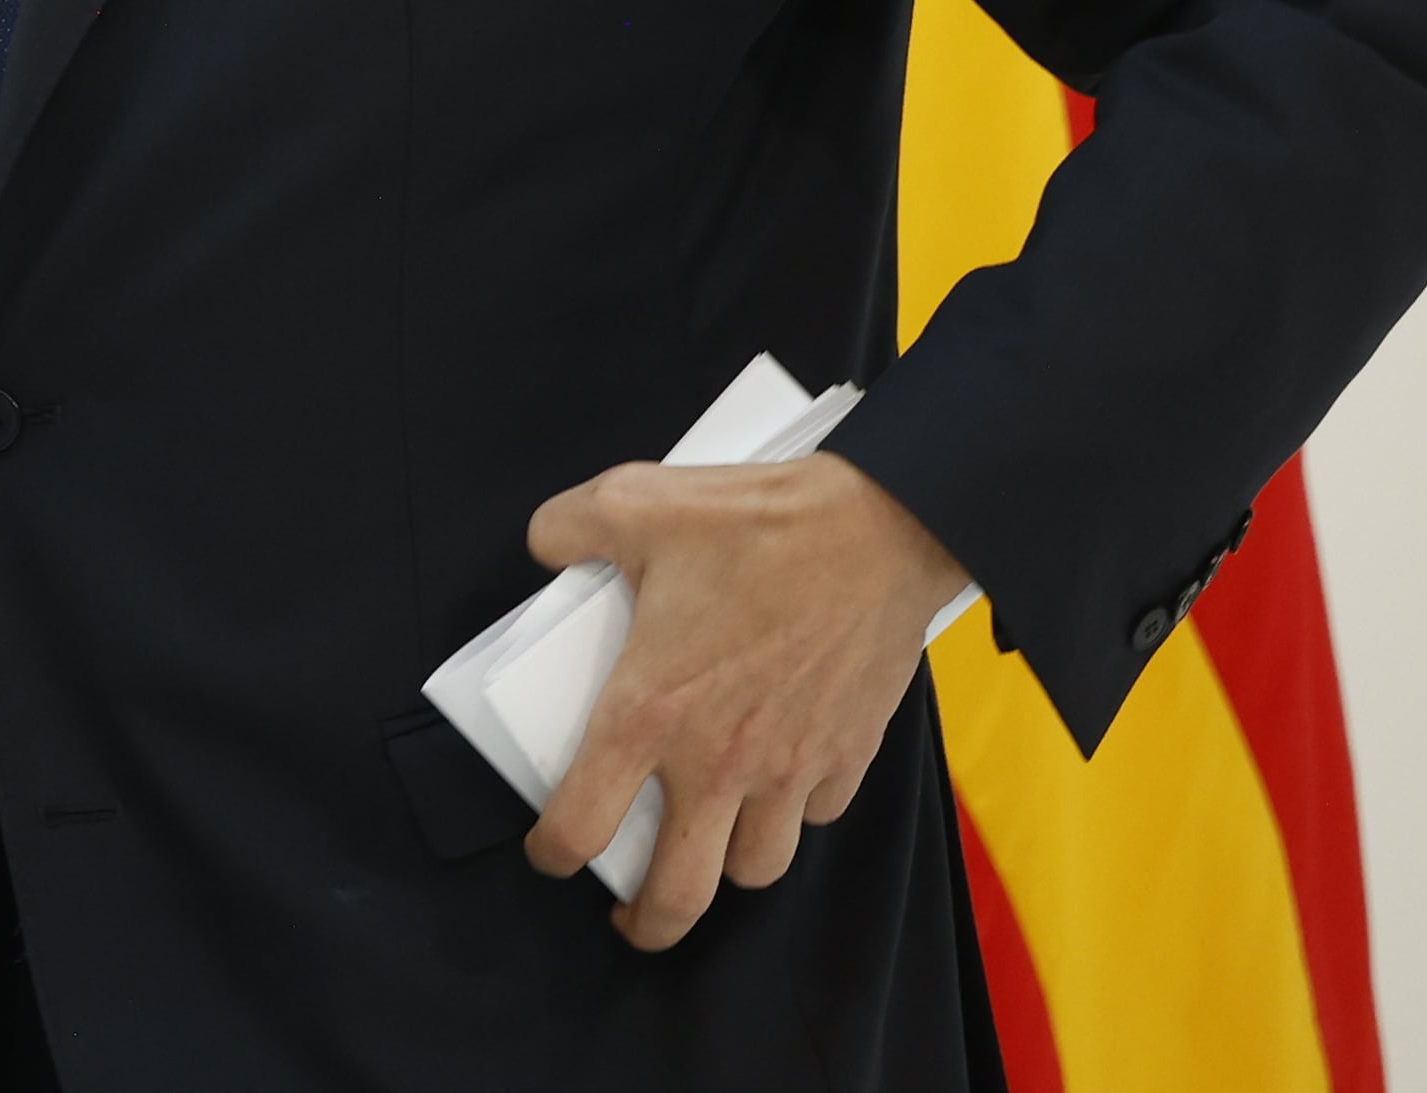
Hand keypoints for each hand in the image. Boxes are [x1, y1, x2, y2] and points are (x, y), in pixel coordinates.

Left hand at [518, 451, 969, 949]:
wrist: (881, 529)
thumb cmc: (761, 523)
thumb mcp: (636, 503)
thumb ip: (570, 526)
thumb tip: (546, 542)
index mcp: (650, 711)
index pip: (582, 824)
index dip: (554, 852)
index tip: (550, 852)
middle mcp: (717, 761)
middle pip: (678, 895)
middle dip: (649, 924)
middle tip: (634, 917)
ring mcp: (789, 768)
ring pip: (755, 867)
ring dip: (726, 866)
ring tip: (709, 846)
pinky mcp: (847, 757)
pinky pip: (816, 815)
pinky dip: (795, 813)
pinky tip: (780, 783)